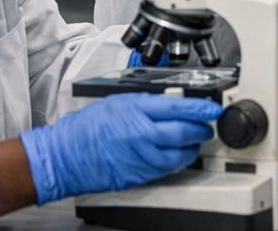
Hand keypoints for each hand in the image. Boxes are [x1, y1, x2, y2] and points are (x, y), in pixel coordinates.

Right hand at [19, 92, 223, 203]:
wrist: (63, 156)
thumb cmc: (86, 128)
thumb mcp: (118, 101)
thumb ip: (148, 103)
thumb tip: (174, 103)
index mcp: (135, 111)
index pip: (178, 108)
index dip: (201, 109)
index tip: (214, 109)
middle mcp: (140, 135)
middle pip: (183, 132)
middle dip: (200, 129)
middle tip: (207, 125)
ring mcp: (139, 158)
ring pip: (178, 155)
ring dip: (191, 148)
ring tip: (194, 142)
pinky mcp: (136, 176)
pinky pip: (164, 170)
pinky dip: (175, 162)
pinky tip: (176, 156)